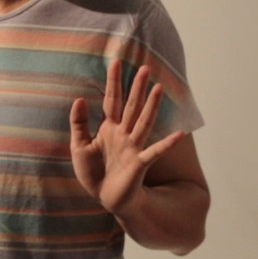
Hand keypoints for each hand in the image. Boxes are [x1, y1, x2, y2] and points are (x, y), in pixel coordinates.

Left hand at [68, 60, 185, 215]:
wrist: (103, 197)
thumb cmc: (92, 172)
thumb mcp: (79, 146)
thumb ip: (79, 123)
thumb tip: (79, 98)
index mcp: (108, 128)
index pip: (112, 100)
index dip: (113, 82)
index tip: (115, 62)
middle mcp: (123, 134)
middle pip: (132, 106)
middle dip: (137, 87)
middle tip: (145, 67)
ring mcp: (133, 147)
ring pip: (144, 122)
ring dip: (151, 105)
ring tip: (159, 87)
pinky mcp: (139, 163)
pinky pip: (155, 151)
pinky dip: (167, 143)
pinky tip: (179, 133)